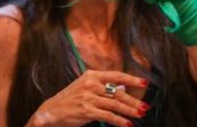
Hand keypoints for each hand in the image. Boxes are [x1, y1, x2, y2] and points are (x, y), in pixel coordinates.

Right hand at [30, 70, 149, 126]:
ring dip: (130, 110)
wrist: (52, 110)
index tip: (144, 82)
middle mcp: (91, 84)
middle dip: (134, 100)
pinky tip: (128, 124)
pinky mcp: (87, 110)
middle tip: (145, 106)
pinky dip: (120, 120)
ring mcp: (89, 97)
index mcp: (91, 75)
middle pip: (118, 91)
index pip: (116, 75)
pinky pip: (109, 115)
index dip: (132, 79)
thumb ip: (104, 87)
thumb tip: (122, 88)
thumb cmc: (70, 99)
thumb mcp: (86, 88)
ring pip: (116, 104)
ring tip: (140, 114)